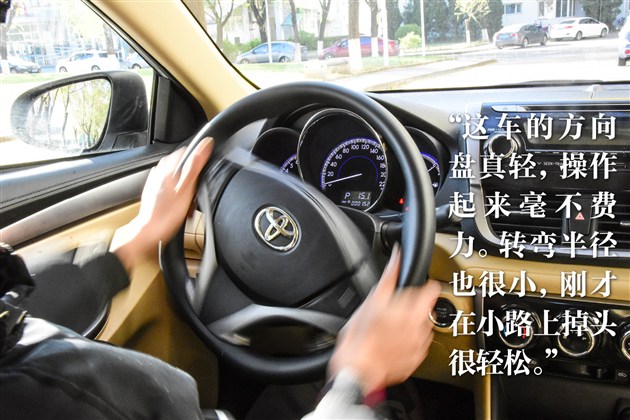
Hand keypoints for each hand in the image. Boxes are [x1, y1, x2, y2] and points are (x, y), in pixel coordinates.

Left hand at [111, 137, 213, 272]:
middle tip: (194, 193)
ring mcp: (156, 181)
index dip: (199, 161)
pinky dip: (179, 194)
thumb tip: (205, 145)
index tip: (202, 175)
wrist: (150, 232)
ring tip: (187, 202)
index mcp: (168, 166)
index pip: (188, 150)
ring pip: (179, 177)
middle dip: (193, 178)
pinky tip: (180, 206)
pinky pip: (173, 187)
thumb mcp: (187, 188)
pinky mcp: (155, 191)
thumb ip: (196, 164)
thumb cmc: (167, 214)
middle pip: (184, 165)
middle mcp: (160, 171)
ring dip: (187, 188)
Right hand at [328, 245, 440, 395]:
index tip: (414, 289)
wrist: (357, 369)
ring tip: (392, 327)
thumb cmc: (360, 337)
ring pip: (423, 326)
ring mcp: (420, 346)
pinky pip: (419, 345)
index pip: (433, 290)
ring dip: (412, 323)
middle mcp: (421, 329)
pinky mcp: (416, 360)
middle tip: (395, 310)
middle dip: (415, 306)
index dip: (423, 286)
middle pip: (427, 308)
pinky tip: (393, 341)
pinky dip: (409, 341)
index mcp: (412, 311)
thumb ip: (389, 277)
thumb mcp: (372, 301)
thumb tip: (397, 257)